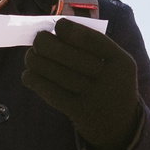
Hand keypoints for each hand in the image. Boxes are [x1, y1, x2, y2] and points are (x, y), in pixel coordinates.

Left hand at [22, 18, 142, 149]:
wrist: (118, 124)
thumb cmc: (107, 82)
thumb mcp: (113, 64)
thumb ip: (91, 47)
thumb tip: (53, 30)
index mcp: (122, 62)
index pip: (95, 41)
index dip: (73, 31)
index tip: (58, 25)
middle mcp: (110, 80)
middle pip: (72, 57)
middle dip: (48, 44)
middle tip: (38, 40)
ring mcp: (95, 99)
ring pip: (58, 74)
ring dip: (37, 61)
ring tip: (30, 56)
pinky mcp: (79, 113)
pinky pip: (52, 93)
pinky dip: (36, 81)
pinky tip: (28, 75)